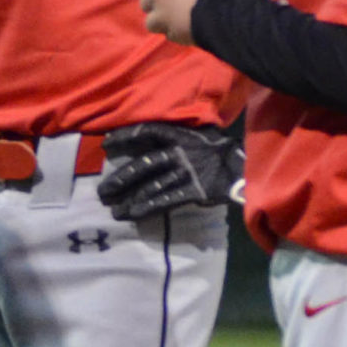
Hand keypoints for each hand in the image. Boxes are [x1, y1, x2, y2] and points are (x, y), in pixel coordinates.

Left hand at [98, 121, 242, 222]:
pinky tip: (131, 215)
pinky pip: (165, 201)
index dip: (126, 137)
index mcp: (180, 134)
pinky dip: (146, 208)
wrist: (243, 167)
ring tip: (113, 210)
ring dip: (130, 199)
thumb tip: (144, 138)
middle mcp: (180, 153)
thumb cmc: (216, 149)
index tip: (106, 144)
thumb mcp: (195, 134)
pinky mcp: (194, 191)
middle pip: (144, 164)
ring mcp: (187, 173)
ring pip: (151, 186)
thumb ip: (172, 136)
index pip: (147, 131)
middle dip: (121, 178)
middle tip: (102, 191)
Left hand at [141, 0, 235, 43]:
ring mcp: (160, 13)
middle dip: (156, 6)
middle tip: (172, 10)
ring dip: (162, 24)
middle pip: (145, 1)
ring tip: (179, 24)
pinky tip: (190, 33)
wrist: (222, 7)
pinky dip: (177, 35)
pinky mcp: (167, 31)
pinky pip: (169, 35)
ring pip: (151, 22)